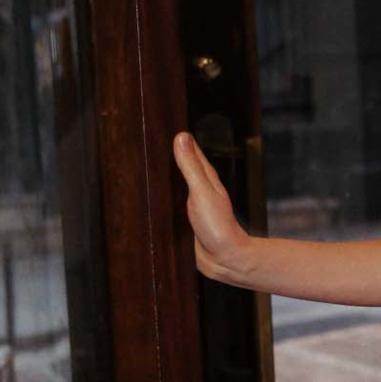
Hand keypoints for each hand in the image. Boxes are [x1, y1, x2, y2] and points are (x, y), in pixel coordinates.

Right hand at [171, 131, 252, 282]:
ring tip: (154, 163)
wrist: (226, 258)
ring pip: (181, 183)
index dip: (180, 139)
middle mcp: (202, 189)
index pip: (191, 151)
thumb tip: (181, 137)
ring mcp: (197, 204)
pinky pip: (176, 201)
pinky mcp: (190, 219)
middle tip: (156, 139)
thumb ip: (191, 166)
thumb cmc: (217, 225)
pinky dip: (168, 195)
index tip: (166, 122)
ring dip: (170, 174)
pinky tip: (159, 197)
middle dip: (174, 153)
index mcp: (206, 178)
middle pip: (186, 166)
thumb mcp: (201, 192)